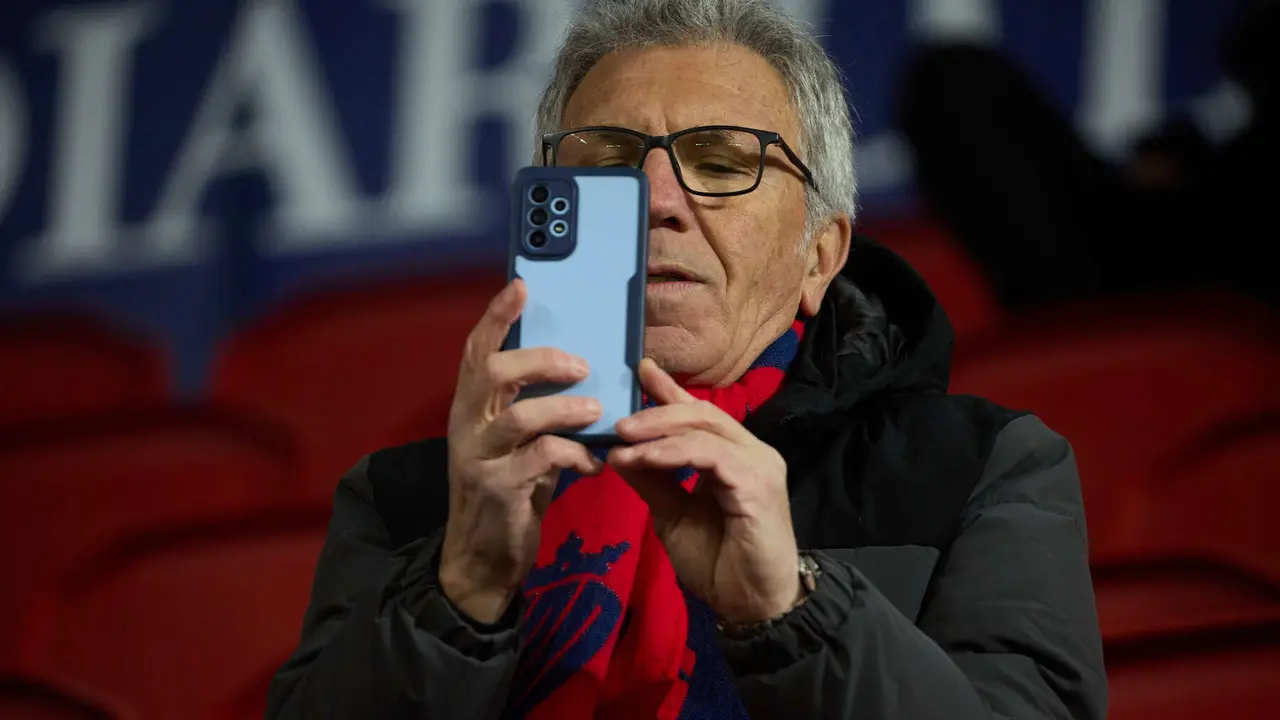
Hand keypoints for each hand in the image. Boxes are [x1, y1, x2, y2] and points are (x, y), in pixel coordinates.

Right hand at [439, 279, 604, 623]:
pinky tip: (594, 463)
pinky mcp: (498, 491)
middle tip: (582, 364)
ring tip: (598, 409)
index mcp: (469, 407)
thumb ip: (535, 409)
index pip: (476, 350)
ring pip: (519, 417)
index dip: (497, 316)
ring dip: (565, 409)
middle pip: (493, 373)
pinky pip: (542, 460)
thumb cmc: (508, 493)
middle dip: (540, 360)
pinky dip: (575, 455)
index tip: (522, 285)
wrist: (482, 560)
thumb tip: (581, 370)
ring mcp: (478, 459)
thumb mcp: (517, 445)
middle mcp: (465, 426)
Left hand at [607, 359, 802, 624]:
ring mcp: (758, 464)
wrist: (751, 605)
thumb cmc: (719, 564)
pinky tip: (644, 459)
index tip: (638, 370)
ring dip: (657, 432)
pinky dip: (673, 454)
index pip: (699, 414)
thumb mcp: (672, 515)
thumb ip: (652, 481)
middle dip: (656, 411)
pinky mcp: (757, 482)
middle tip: (616, 421)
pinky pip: (710, 455)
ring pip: (705, 428)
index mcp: (733, 456)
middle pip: (702, 412)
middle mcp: (751, 451)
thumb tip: (619, 451)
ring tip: (622, 441)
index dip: (669, 390)